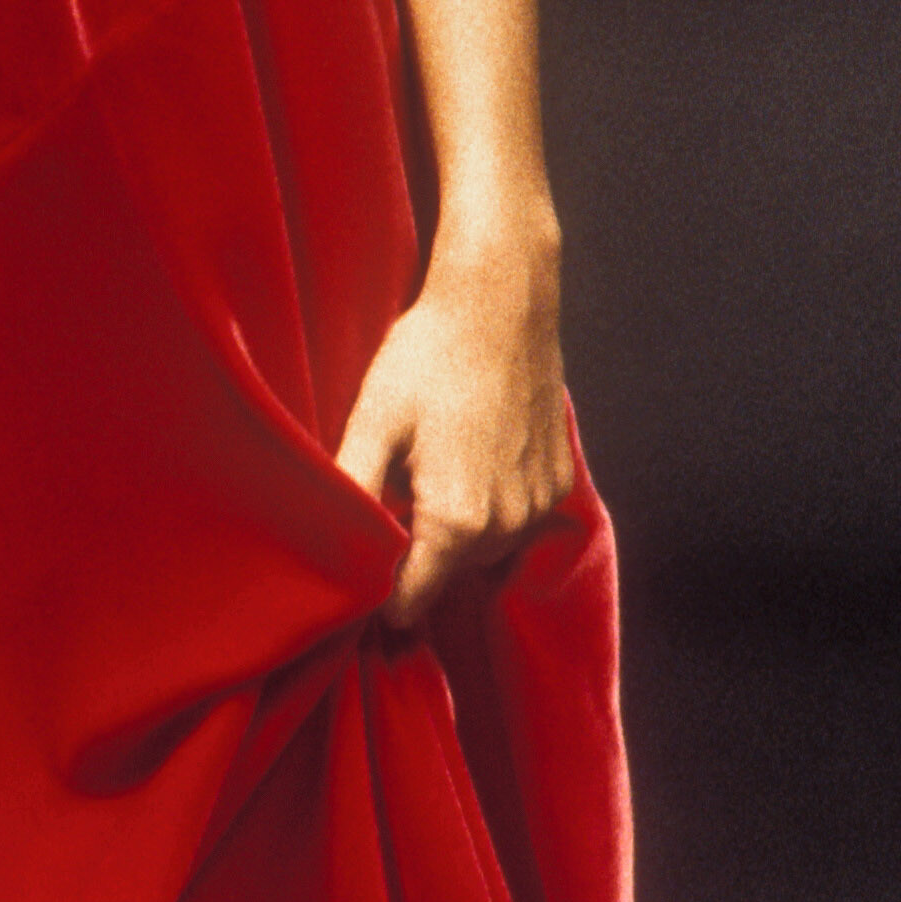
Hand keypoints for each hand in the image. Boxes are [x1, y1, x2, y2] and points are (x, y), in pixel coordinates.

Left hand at [333, 226, 572, 634]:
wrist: (500, 302)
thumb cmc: (428, 357)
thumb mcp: (372, 424)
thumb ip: (354, 497)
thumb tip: (340, 560)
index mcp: (457, 520)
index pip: (412, 599)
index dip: (380, 595)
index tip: (361, 575)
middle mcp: (508, 523)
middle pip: (447, 572)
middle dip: (418, 549)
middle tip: (393, 490)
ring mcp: (541, 503)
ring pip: (484, 548)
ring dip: (456, 527)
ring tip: (431, 465)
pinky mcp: (561, 480)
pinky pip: (517, 517)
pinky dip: (492, 502)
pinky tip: (469, 453)